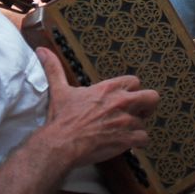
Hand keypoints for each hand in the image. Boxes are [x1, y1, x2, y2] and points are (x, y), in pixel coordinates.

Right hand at [36, 47, 158, 166]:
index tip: (126, 96)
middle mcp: (122, 102)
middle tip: (139, 111)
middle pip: (152, 97)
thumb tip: (42, 50)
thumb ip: (54, 68)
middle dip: (147, 104)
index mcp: (109, 88)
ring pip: (145, 122)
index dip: (132, 90)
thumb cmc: (61, 118)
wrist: (61, 143)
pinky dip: (137, 142)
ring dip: (136, 127)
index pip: (135, 81)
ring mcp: (126, 121)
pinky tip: (128, 143)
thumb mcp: (59, 90)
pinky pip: (144, 138)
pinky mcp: (127, 138)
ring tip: (124, 131)